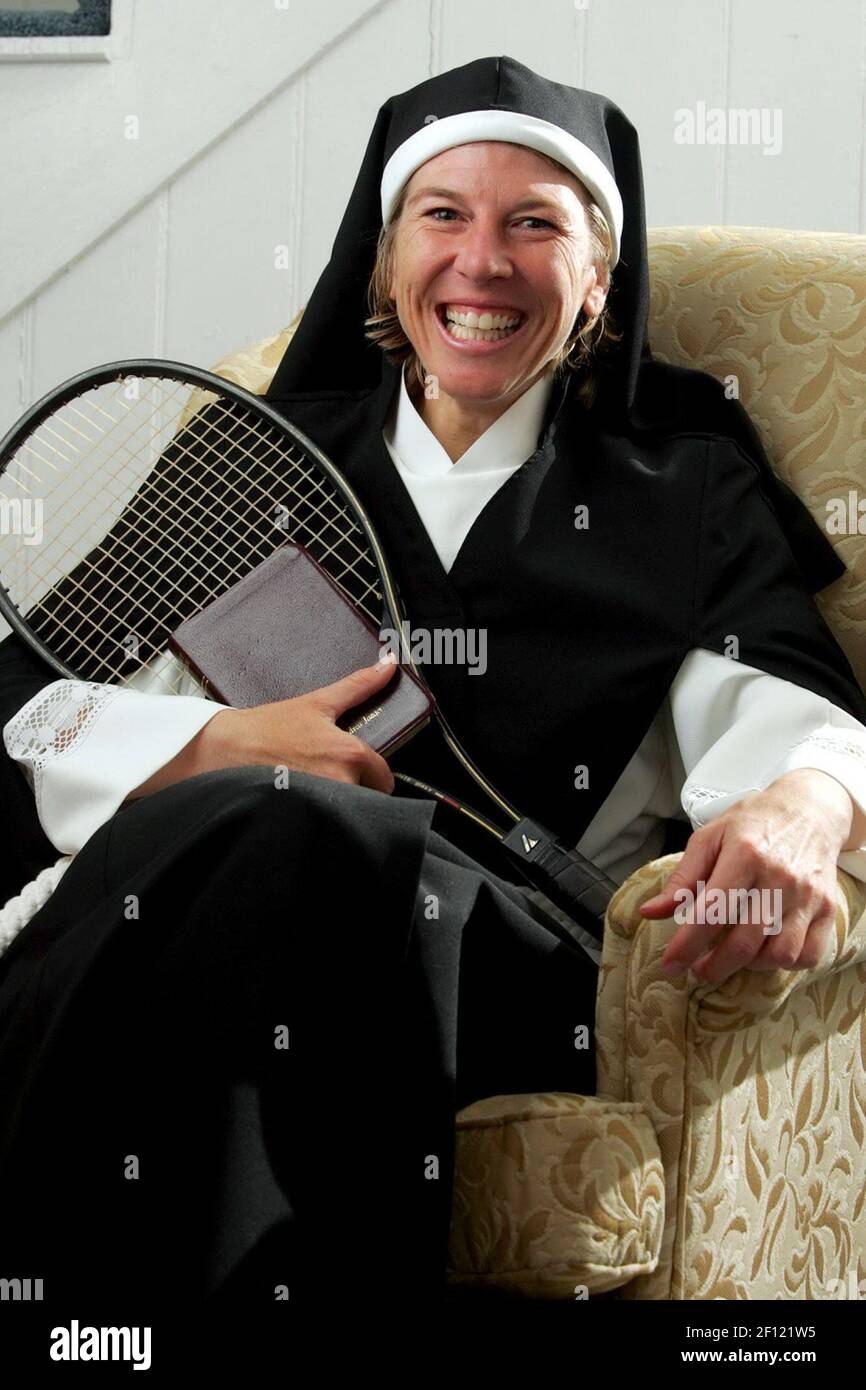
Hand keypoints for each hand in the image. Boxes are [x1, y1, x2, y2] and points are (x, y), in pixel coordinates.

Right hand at [127, 653, 398, 799]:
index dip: (370, 773)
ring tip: (309, 789)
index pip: (383, 778)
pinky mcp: (303, 823)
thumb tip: (389, 664)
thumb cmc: (265, 729)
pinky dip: (319, 822)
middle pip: (367, 798)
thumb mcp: (316, 703)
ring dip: (336, 805)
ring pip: (348, 813)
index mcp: (349, 756)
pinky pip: (326, 828)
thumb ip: (359, 685)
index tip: (352, 768)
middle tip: (324, 775)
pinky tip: (300, 807)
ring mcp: (322, 808)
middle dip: (353, 789)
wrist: (222, 750)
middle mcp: (341, 785)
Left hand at [638, 769, 855, 983]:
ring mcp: (808, 896)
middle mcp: (780, 878)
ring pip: (780, 954)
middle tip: (698, 968)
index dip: (687, 945)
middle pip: (745, 943)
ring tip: (733, 955)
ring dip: (750, 965)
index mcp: (745, 856)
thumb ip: (681, 879)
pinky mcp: (828, 909)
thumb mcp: (709, 839)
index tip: (670, 965)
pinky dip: (786, 963)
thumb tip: (650, 913)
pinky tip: (766, 951)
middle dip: (715, 966)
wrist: (809, 811)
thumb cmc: (753, 824)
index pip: (711, 912)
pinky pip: (809, 955)